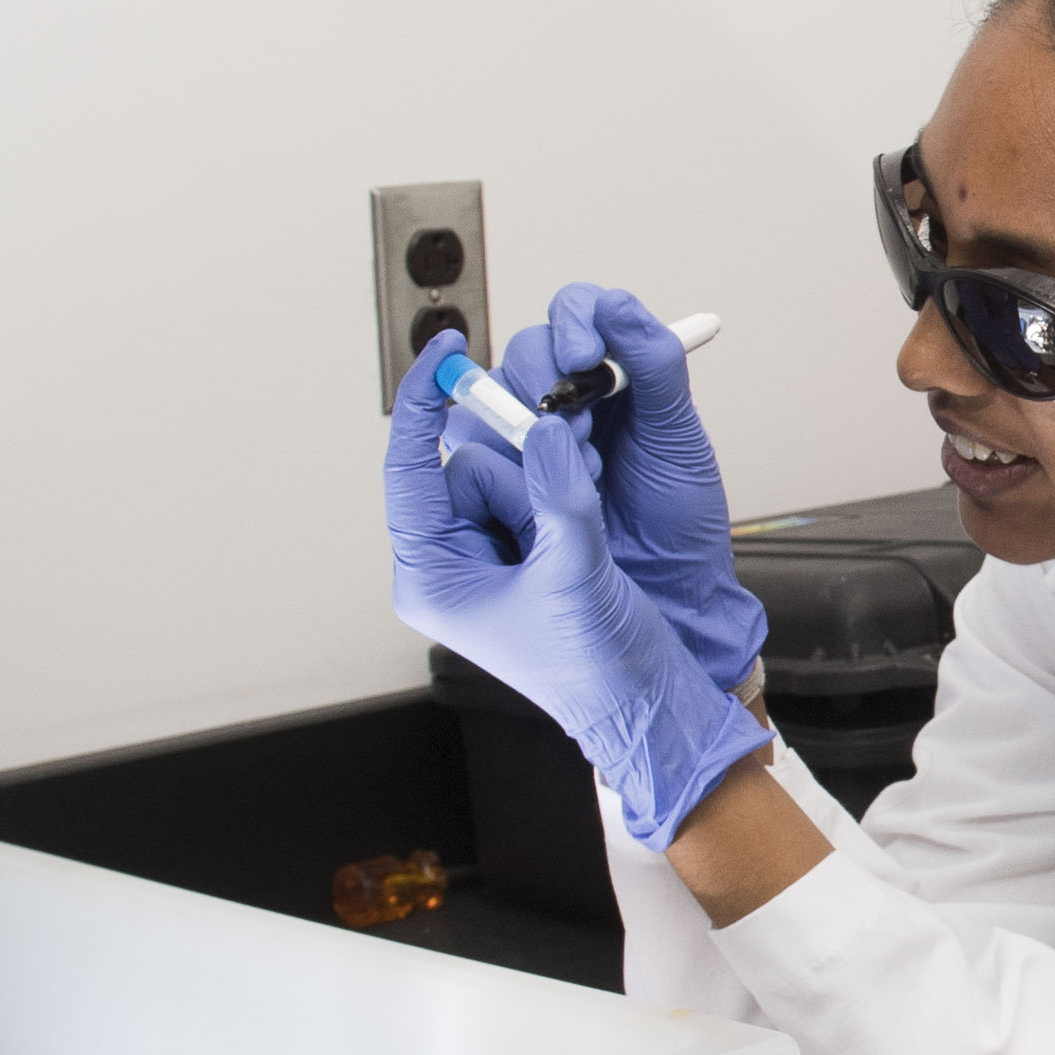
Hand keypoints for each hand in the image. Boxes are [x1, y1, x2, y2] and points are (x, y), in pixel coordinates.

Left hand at [384, 372, 771, 844]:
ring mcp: (491, 556)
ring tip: (578, 543)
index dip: (422, 404)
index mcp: (432, 575)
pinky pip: (539, 488)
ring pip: (511, 471)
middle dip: (521, 469)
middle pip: (469, 464)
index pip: (410, 469)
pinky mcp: (528, 550)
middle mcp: (452, 561)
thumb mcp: (573, 576)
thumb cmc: (595, 670)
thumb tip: (541, 428)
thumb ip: (558, 496)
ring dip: (551, 487)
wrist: (643, 706)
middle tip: (559, 500)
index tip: (445, 349)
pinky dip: (566, 495)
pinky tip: (588, 538)